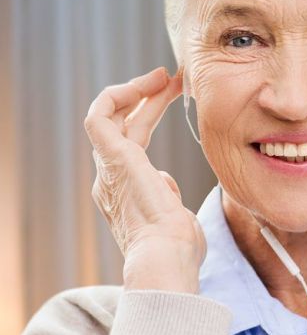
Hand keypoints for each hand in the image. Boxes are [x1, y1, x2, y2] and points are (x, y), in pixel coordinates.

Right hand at [84, 66, 205, 292]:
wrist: (167, 258)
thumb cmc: (178, 248)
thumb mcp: (175, 219)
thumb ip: (168, 198)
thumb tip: (164, 182)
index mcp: (128, 191)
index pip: (133, 141)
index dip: (150, 115)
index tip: (174, 99)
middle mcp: (112, 178)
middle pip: (124, 126)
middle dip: (148, 99)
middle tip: (172, 79)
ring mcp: (109, 169)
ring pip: (110, 117)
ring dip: (136, 91)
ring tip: (163, 76)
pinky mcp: (112, 158)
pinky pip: (99, 116)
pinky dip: (117, 95)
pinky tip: (145, 84)